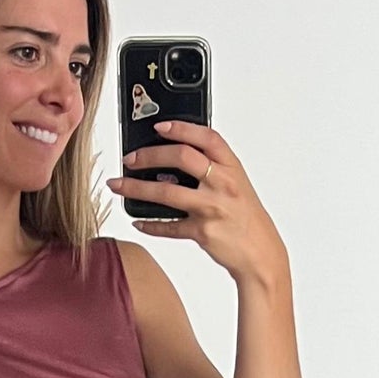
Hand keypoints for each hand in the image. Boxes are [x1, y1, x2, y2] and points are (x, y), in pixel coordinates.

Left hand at [107, 120, 289, 287]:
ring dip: (136, 188)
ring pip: (166, 193)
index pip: (206, 137)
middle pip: (181, 157)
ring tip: (117, 185)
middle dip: (149, 155)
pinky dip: (149, 224)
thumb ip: (211, 168)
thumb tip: (171, 158)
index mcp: (231, 166)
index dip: (181, 127)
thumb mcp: (235, 183)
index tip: (159, 126)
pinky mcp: (202, 232)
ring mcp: (211, 208)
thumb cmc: (245, 216)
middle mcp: (222, 184)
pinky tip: (137, 221)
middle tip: (129, 159)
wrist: (260, 252)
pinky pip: (168, 227)